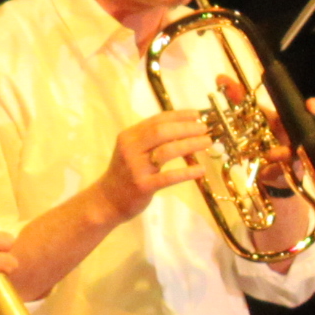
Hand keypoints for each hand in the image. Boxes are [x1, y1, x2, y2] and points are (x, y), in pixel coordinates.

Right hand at [97, 108, 216, 220]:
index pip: (156, 120)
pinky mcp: (143, 186)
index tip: (197, 115)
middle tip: (204, 129)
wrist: (108, 200)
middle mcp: (130, 149)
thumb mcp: (133, 151)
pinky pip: (169, 177)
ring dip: (190, 144)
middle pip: (162, 131)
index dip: (179, 115)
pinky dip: (187, 172)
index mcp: (129, 136)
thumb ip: (151, 139)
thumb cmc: (125, 173)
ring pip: (167, 151)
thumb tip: (183, 127)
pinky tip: (201, 169)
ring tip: (206, 142)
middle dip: (186, 128)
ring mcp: (136, 168)